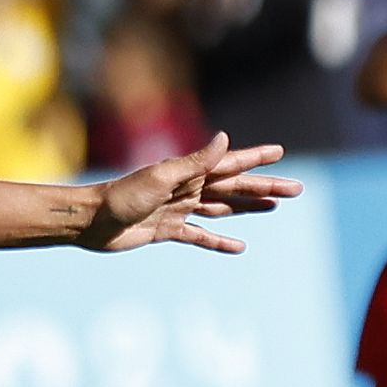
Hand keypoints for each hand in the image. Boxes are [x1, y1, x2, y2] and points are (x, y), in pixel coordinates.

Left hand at [77, 135, 301, 254]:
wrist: (91, 221)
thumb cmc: (122, 196)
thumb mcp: (161, 177)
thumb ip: (195, 161)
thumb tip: (225, 139)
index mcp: (188, 172)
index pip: (230, 163)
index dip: (255, 158)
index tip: (279, 152)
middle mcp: (187, 188)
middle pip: (234, 187)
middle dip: (264, 187)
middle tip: (295, 189)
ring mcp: (179, 210)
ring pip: (223, 208)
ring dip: (248, 207)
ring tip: (273, 207)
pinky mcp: (168, 231)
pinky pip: (200, 236)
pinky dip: (219, 242)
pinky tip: (238, 248)